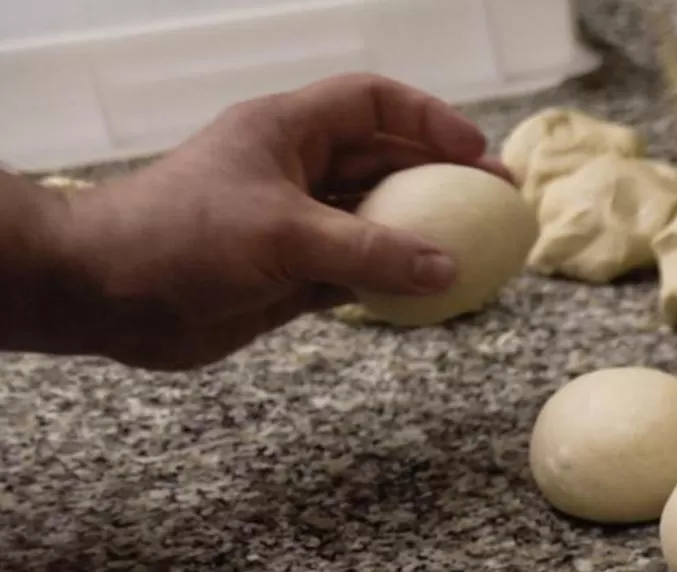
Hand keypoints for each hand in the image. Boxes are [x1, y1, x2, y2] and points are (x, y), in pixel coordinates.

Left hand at [48, 73, 501, 368]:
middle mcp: (295, 173)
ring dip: (424, 236)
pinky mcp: (291, 278)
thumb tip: (446, 268)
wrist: (110, 293)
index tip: (476, 152)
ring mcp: (295, 227)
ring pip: (377, 222)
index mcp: (287, 133)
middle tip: (498, 204)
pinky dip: (395, 284)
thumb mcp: (284, 235)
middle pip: (385, 162)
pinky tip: (431, 295)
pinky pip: (360, 275)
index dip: (428, 120)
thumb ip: (371, 253)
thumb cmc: (183, 236)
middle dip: (442, 179)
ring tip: (478, 253)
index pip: (371, 104)